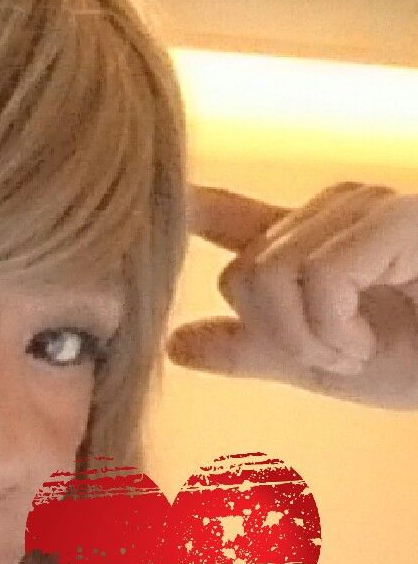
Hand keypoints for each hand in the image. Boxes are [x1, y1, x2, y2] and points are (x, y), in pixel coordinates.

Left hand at [170, 182, 417, 409]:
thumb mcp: (323, 363)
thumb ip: (252, 348)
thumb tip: (174, 345)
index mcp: (316, 239)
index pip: (240, 218)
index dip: (199, 208)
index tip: (169, 200)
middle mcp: (339, 210)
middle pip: (243, 272)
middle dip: (281, 337)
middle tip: (339, 355)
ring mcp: (370, 208)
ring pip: (272, 274)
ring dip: (313, 338)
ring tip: (362, 348)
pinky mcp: (400, 218)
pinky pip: (320, 278)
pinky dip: (336, 328)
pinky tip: (370, 340)